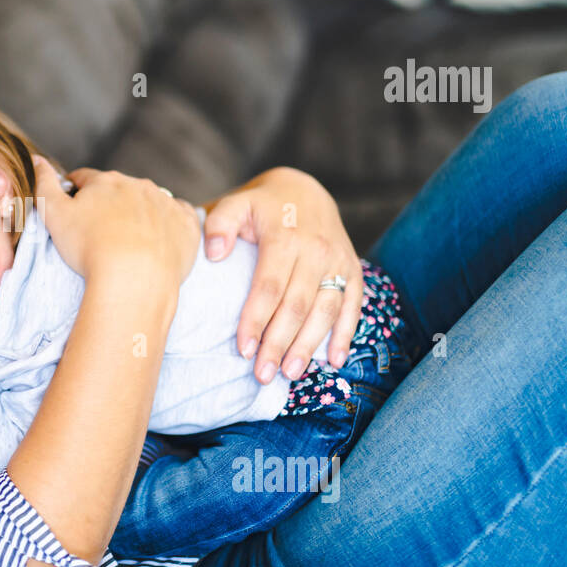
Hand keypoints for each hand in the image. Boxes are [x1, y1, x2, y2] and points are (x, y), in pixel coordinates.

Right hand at [33, 156, 199, 289]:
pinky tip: (158, 241)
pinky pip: (178, 217)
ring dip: (138, 213)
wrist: (134, 280)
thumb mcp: (54, 215)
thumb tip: (37, 159)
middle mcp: (138, 185)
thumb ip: (43, 184)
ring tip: (129, 242)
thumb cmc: (89, 249)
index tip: (73, 210)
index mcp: (106, 181)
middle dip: (108, 204)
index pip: (85, 178)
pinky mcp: (186, 224)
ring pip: (149, 202)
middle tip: (99, 233)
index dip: (75, 192)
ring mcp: (165, 203)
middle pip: (118, 189)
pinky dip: (168, 224)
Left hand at [202, 166, 362, 381]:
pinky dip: (346, 334)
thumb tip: (214, 253)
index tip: (243, 350)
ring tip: (290, 374)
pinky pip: (352, 306)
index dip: (256, 320)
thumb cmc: (260, 207)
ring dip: (309, 346)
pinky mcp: (353, 270)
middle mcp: (316, 250)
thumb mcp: (235, 205)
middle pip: (297, 305)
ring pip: (325, 310)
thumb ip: (220, 224)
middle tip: (263, 375)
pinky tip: (334, 361)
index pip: (269, 287)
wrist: (302, 191)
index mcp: (285, 237)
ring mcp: (338, 261)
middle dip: (280, 343)